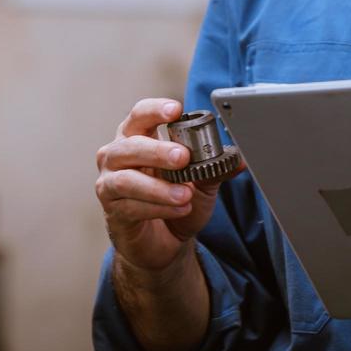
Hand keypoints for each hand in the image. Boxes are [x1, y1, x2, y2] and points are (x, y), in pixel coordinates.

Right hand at [95, 98, 240, 274]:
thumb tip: (240, 160)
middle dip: (157, 150)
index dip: (155, 110)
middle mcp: (117, 156)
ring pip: (126, 179)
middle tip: (182, 157)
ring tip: (185, 194)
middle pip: (129, 145)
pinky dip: (158, 207)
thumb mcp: (200, 181)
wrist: (163, 241)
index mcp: (137, 137)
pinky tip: (180, 209)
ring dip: (158, 187)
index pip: (139, 115)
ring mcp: (109, 183)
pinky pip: (131, 207)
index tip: (175, 110)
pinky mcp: (113, 211)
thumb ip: (214, 168)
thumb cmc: (176, 200)